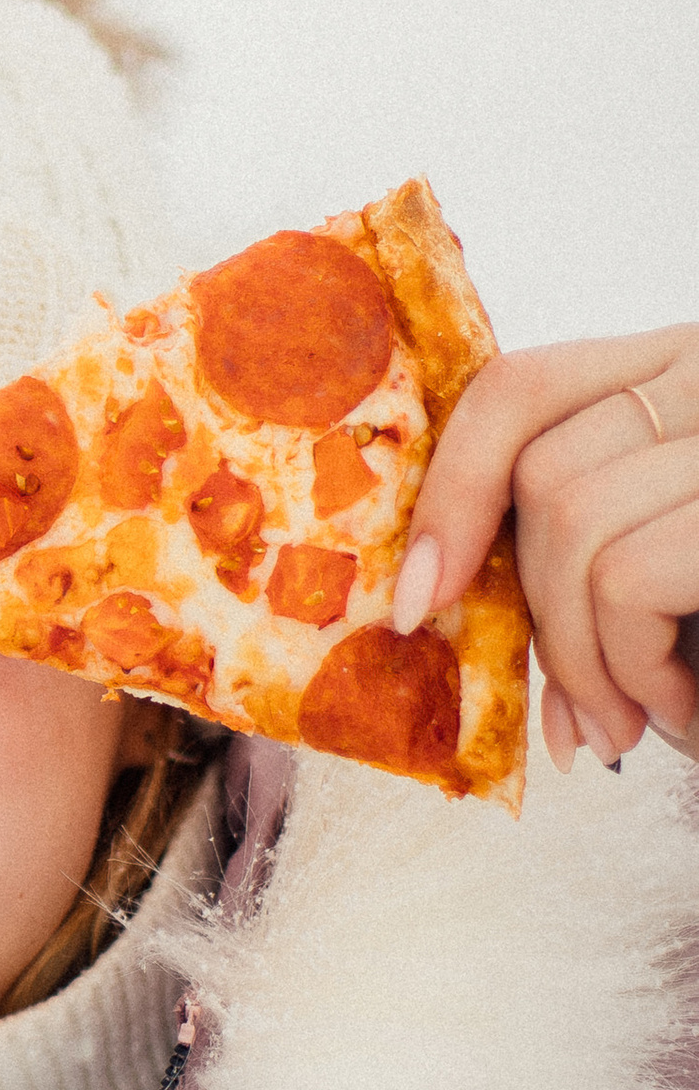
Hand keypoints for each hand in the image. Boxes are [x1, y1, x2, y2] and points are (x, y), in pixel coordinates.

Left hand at [397, 329, 698, 770]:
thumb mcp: (661, 571)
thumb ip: (569, 550)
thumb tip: (424, 597)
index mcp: (686, 368)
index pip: (522, 386)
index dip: (452, 490)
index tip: (419, 597)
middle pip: (540, 470)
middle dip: (534, 615)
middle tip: (586, 711)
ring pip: (573, 524)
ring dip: (587, 662)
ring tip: (642, 721)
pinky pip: (629, 579)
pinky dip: (632, 668)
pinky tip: (684, 713)